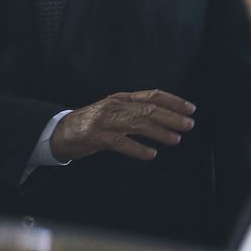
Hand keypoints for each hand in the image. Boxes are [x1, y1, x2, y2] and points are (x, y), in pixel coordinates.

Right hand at [50, 89, 195, 161]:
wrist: (60, 131)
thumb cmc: (92, 123)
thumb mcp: (114, 110)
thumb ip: (134, 111)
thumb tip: (164, 116)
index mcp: (122, 98)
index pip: (151, 95)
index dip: (172, 101)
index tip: (190, 108)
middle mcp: (115, 106)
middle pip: (148, 109)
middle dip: (171, 116)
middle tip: (189, 125)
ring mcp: (105, 121)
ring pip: (137, 123)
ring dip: (158, 131)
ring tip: (175, 139)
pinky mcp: (97, 137)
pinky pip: (120, 143)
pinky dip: (137, 149)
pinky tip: (150, 154)